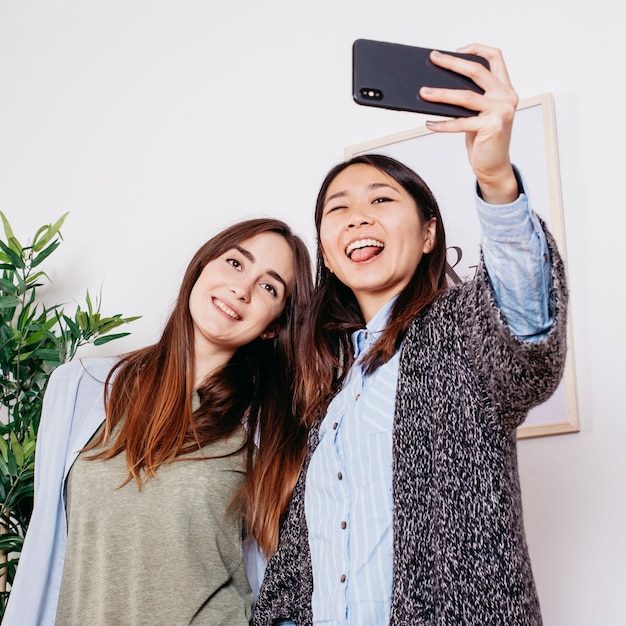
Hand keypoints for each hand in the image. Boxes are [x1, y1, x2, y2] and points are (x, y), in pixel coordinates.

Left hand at [420, 45, 518, 203]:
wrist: (494, 166)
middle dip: (452, 63)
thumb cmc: (484, 139)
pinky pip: (460, 122)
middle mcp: (506, 96)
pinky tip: (429, 123)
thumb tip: (439, 87)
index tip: (456, 50)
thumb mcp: (478, 114)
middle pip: (477, 71)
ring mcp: (501, 111)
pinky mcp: (492, 126)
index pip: (495, 58)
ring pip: (465, 96)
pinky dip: (442, 124)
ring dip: (441, 94)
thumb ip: (470, 98)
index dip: (476, 50)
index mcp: (505, 89)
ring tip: (423, 92)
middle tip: (433, 58)